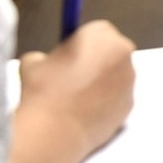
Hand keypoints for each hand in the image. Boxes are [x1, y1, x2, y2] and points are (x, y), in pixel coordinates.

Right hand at [16, 21, 136, 160]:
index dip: (84, 42)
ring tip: (77, 97)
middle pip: (112, 51)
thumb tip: (46, 61)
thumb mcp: (32, 61)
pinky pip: (118, 98)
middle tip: (75, 75)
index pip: (98, 30)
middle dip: (98, 60)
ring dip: (103, 81)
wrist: (53, 132)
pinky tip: (85, 112)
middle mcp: (122, 54)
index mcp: (102, 35)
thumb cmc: (43, 91)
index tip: (71, 54)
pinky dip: (107, 102)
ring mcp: (129, 82)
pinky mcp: (130, 106)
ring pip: (117, 75)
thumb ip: (46, 55)